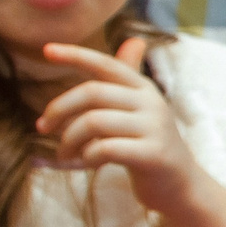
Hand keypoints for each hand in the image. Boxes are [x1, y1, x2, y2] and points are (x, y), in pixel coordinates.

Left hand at [37, 39, 203, 213]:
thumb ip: (130, 79)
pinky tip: (87, 163)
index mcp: (144, 89)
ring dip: (69, 139)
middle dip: (58, 109)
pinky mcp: (152, 155)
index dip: (75, 54)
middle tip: (43, 128)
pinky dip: (86, 157)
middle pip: (91, 93)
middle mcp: (151, 103)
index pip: (106, 65)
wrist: (182, 186)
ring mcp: (154, 128)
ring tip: (64, 153)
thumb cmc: (150, 146)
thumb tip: (135, 40)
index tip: (46, 50)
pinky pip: (105, 149)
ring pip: (93, 122)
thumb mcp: (141, 109)